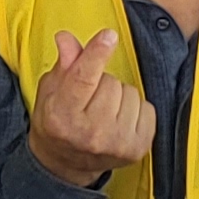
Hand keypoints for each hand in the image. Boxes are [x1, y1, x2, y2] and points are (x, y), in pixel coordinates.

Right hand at [28, 27, 155, 187]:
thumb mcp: (50, 92)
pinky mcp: (138, 148)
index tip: (109, 35)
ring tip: (104, 110)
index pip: (83, 78)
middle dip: (101, 82)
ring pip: (130, 92)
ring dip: (119, 95)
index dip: (96, 54)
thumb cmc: (56, 122)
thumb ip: (64, 65)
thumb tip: (67, 39)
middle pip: (110, 82)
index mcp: (62, 116)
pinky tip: (119, 119)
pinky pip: (147, 107)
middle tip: (89, 98)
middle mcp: (90, 133)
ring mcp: (117, 143)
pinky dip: (135, 108)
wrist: (65, 163)